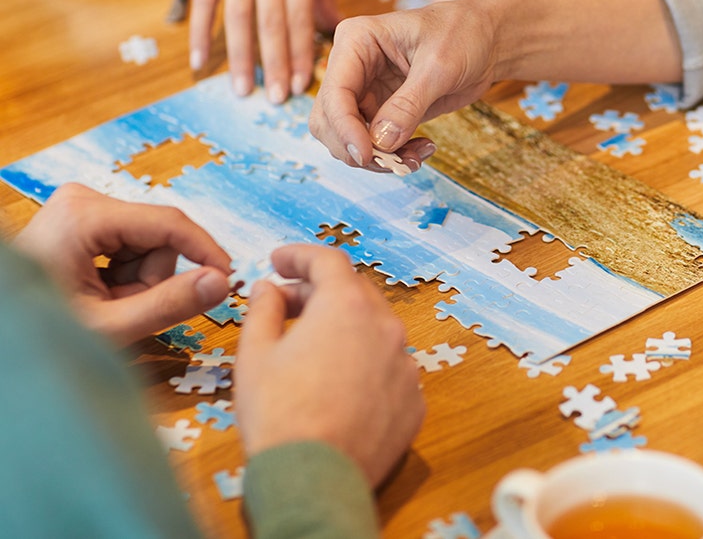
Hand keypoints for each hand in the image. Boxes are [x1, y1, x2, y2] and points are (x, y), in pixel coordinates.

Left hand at [13, 184, 231, 344]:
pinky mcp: (84, 217)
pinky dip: (125, 274)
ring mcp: (82, 207)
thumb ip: (168, 304)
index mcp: (85, 216)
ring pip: (148, 243)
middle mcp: (83, 200)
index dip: (207, 252)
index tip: (229, 281)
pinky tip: (99, 291)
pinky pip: (131, 244)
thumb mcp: (109, 325)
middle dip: (152, 278)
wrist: (3, 330)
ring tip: (105, 303)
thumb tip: (221, 282)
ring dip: (138, 279)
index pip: (171, 224)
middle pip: (159, 236)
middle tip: (121, 309)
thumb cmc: (42, 329)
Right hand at [190, 0, 338, 103]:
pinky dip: (199, 32)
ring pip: (237, 17)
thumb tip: (331, 29)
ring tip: (244, 91)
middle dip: (275, 65)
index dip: (301, 54)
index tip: (305, 86)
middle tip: (278, 100)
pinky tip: (200, 63)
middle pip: (269, 24)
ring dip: (240, 57)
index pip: (300, 19)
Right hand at [235, 244, 423, 485]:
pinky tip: (339, 384)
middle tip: (286, 303)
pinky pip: (389, 369)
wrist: (314, 479)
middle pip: (355, 292)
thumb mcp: (255, 353)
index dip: (299, 256)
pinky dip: (366, 365)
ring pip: (376, 331)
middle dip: (320, 291)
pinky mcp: (414, 401)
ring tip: (312, 346)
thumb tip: (268, 289)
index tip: (279, 261)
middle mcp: (386, 328)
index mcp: (346, 307)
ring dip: (346, 328)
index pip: (328, 261)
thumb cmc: (279, 414)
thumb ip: (263, 310)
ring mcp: (405, 365)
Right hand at [309, 2, 495, 167]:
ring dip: (377, 157)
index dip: (345, 128)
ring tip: (416, 158)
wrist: (486, 40)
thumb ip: (408, 104)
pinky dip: (393, 155)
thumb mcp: (439, 66)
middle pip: (329, 120)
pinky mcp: (381, 111)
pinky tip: (422, 150)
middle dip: (357, 148)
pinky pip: (374, 143)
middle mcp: (352, 67)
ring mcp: (365, 91)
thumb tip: (381, 142)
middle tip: (396, 163)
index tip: (367, 155)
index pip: (335, 92)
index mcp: (356, 41)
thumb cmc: (463, 34)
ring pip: (348, 138)